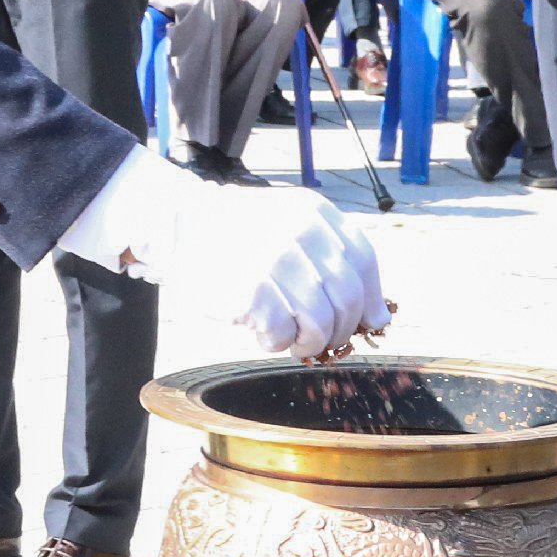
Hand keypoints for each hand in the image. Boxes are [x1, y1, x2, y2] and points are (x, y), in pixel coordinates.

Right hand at [67, 158, 387, 360]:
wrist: (178, 223)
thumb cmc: (238, 235)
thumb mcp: (290, 225)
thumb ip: (333, 259)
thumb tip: (379, 315)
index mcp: (315, 214)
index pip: (364, 262)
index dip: (369, 299)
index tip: (363, 320)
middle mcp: (300, 233)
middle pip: (347, 299)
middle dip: (340, 328)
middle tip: (322, 338)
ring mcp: (275, 262)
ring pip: (321, 323)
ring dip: (310, 342)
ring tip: (291, 338)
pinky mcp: (251, 292)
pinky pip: (283, 335)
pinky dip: (276, 342)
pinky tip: (262, 331)